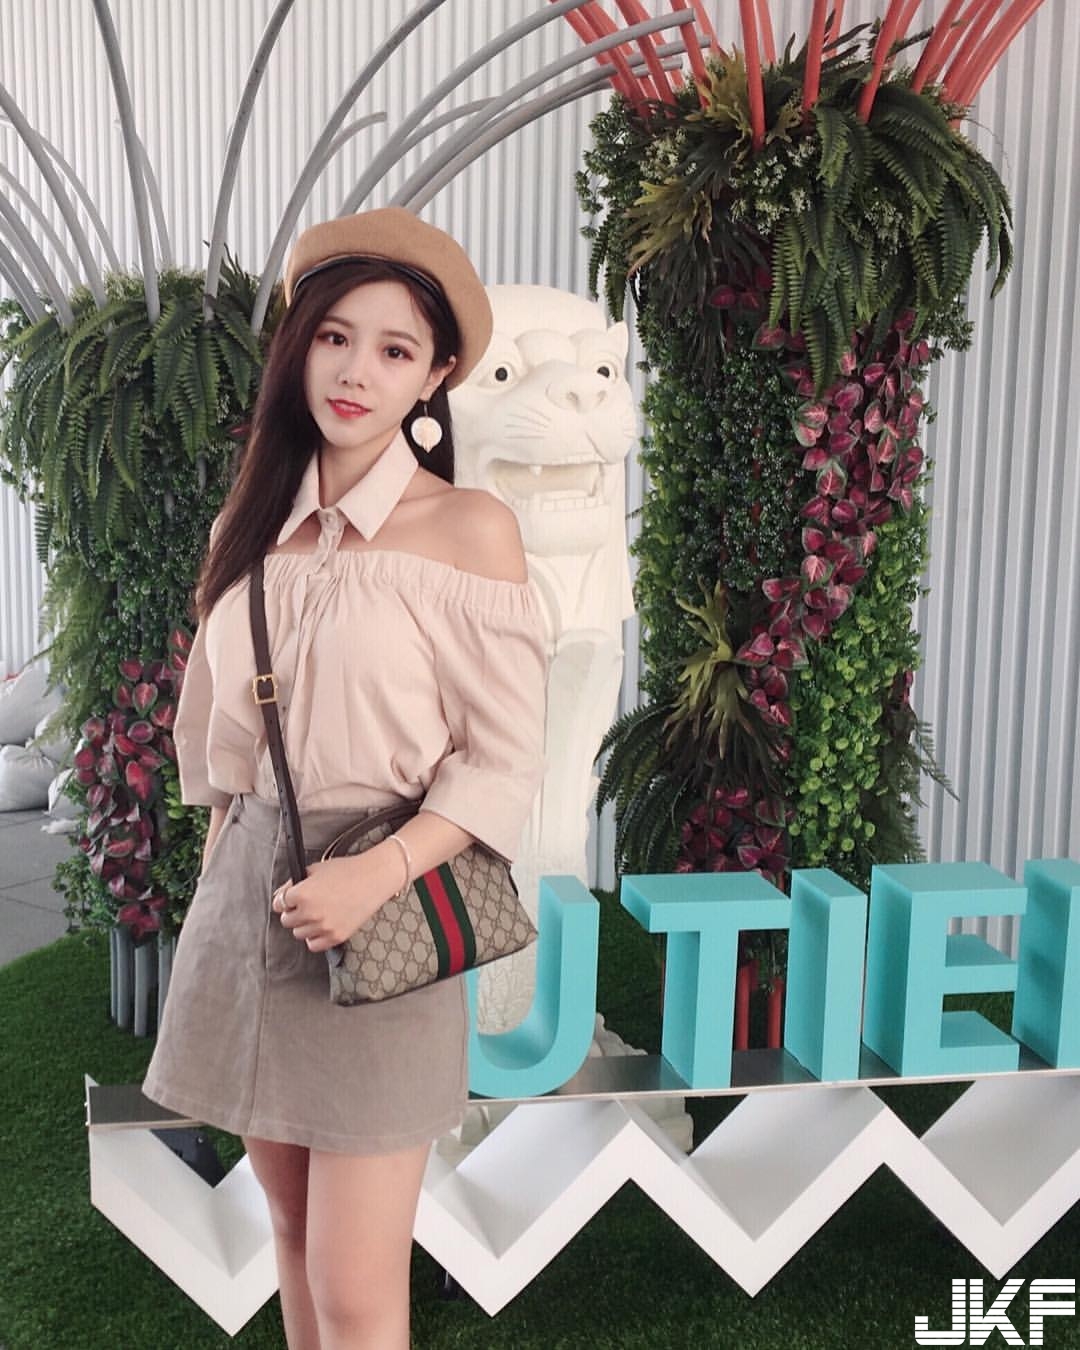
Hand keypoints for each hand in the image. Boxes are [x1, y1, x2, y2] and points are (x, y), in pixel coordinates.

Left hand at [271, 856, 385, 952]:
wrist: (373, 879)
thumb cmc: (346, 871)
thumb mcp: (315, 869)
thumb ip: (293, 883)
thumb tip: (279, 896)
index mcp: (302, 893)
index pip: (278, 904)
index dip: (284, 900)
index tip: (289, 899)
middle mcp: (310, 912)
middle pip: (287, 921)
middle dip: (293, 912)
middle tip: (305, 904)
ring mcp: (323, 926)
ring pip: (298, 934)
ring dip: (304, 925)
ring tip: (317, 913)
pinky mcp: (336, 936)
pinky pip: (313, 945)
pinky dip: (315, 937)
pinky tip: (322, 925)